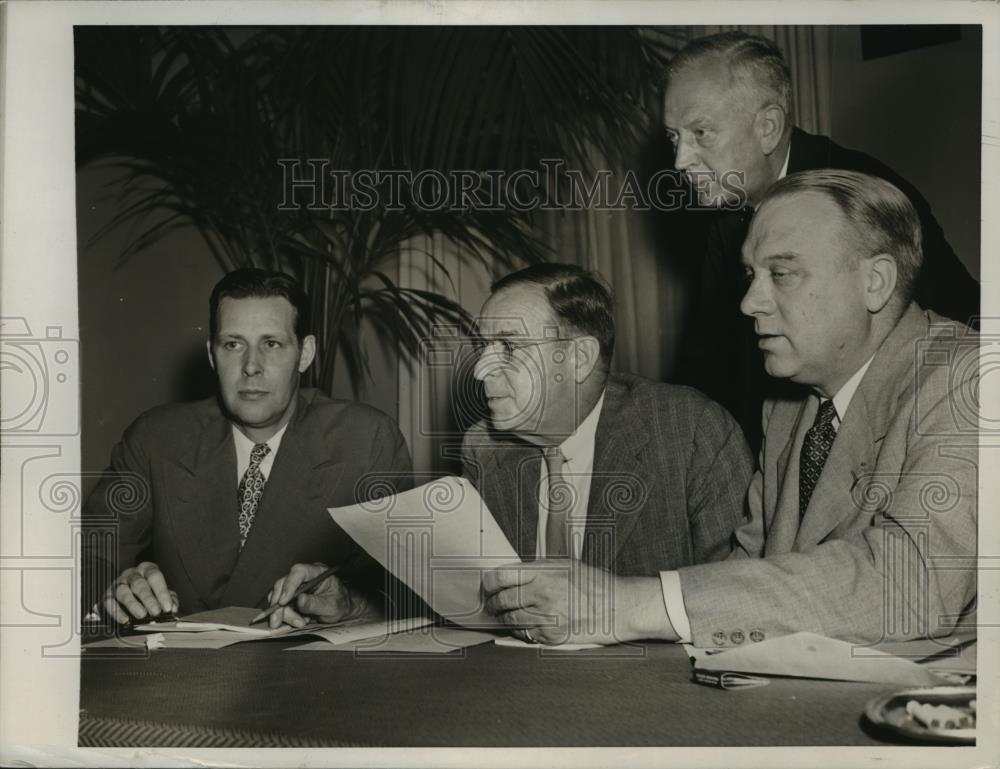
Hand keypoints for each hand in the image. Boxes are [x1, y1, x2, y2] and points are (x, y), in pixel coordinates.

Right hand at [103, 561, 177, 623]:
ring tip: (142, 615)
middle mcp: (131, 574)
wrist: (128, 591)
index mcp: (146, 569)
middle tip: (156, 612)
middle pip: (139, 584)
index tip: (168, 606)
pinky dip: (117, 612)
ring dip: (133, 605)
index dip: (162, 592)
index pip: (154, 576)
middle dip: (148, 599)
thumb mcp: (161, 592)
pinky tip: (125, 619)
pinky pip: (109, 602)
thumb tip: (173, 607)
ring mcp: (118, 584)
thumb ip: (169, 598)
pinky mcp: (107, 595)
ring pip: (123, 592)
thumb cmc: (148, 591)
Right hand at [265, 562, 373, 628]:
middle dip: (279, 605)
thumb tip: (299, 600)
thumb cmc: (339, 603)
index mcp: (317, 572)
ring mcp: (296, 586)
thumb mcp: (331, 606)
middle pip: (283, 584)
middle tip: (278, 621)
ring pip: (278, 596)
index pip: (299, 572)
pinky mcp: (291, 597)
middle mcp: (304, 577)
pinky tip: (296, 622)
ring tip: (300, 623)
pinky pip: (279, 605)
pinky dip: (284, 616)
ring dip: (284, 613)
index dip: (289, 585)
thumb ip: (315, 603)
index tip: (283, 602)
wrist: (341, 608)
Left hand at [482, 559, 672, 645]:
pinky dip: (519, 630)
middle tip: (492, 603)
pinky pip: (523, 634)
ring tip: (505, 614)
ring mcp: (545, 616)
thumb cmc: (594, 584)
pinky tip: (523, 625)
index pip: (500, 577)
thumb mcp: (565, 565)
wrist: (617, 607)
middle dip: (493, 603)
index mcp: (543, 572)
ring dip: (504, 618)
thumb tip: (513, 574)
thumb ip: (538, 570)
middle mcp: (541, 593)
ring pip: (509, 619)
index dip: (489, 583)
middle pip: (501, 600)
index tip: (488, 586)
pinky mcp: (551, 636)